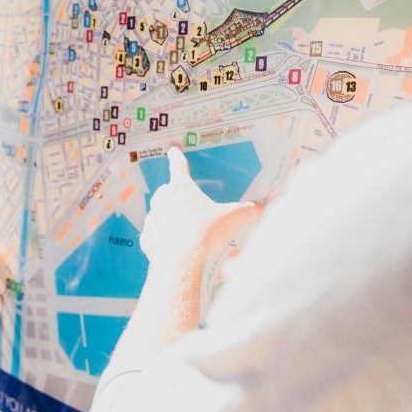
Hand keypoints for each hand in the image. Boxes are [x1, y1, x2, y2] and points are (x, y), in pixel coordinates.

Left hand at [140, 147, 263, 262]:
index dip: (176, 157)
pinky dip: (160, 239)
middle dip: (175, 196)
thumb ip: (249, 209)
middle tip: (188, 207)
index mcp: (182, 188)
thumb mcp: (233, 218)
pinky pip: (153, 236)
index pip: (178, 167)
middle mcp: (163, 201)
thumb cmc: (205, 233)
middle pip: (166, 192)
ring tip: (183, 230)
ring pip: (157, 213)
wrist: (181, 262)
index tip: (172, 150)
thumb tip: (264, 206)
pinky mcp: (147, 240)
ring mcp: (153, 220)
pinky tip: (172, 246)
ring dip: (167, 218)